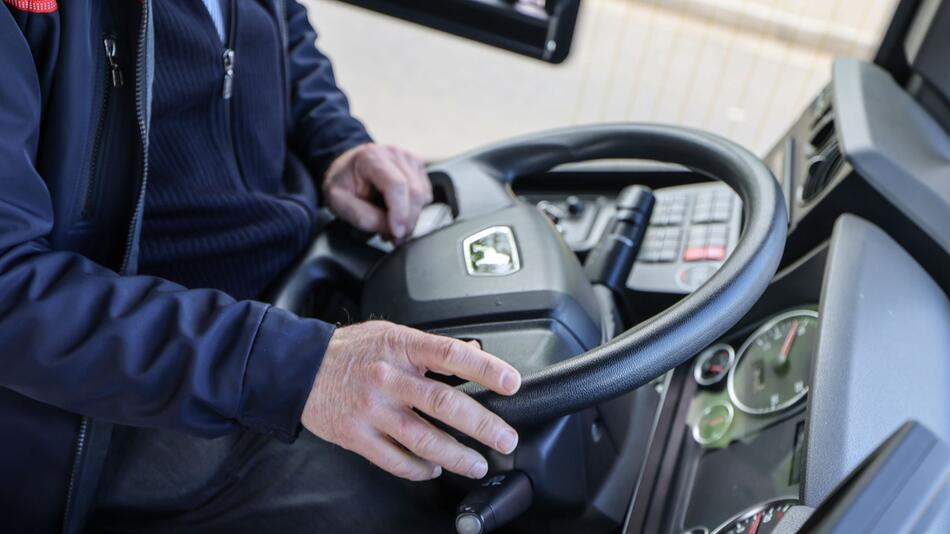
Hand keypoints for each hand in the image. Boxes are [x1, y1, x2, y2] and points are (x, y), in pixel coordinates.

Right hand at [302, 321, 520, 480]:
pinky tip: (434, 469)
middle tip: (505, 438)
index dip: (485, 368)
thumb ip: (429, 346)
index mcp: (401, 346)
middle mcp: (388, 377)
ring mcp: (371, 408)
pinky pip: (395, 459)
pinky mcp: (356, 435)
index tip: (511, 383)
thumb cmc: (349, 351)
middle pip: (443, 402)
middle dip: (482, 424)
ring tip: (478, 464)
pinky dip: (419, 468)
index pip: (452, 354)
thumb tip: (472, 349)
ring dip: (456, 455)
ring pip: (422, 438)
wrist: (298, 368)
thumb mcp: (390, 334)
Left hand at [323, 144, 432, 240]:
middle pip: (414, 192)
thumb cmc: (343, 182)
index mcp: (372, 158)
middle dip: (407, 221)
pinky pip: (425, 195)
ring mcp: (409, 159)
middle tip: (394, 238)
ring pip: (422, 196)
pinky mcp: (418, 167)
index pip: (396, 185)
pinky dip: (415, 210)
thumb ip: (363, 217)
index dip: (400, 212)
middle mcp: (394, 154)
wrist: (348, 167)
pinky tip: (399, 212)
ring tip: (393, 225)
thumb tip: (390, 228)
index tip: (397, 233)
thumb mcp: (339, 202)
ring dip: (411, 218)